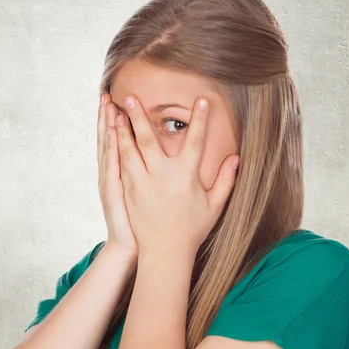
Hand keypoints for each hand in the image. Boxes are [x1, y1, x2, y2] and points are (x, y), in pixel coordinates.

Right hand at [97, 93, 137, 259]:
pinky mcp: (113, 189)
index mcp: (123, 174)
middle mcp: (113, 174)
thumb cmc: (144, 224)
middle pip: (108, 140)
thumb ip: (150, 177)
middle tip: (106, 94)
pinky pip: (111, 163)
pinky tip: (110, 129)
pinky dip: (110, 145)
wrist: (131, 247)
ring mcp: (111, 181)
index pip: (119, 143)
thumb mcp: (145, 197)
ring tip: (105, 104)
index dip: (117, 123)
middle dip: (107, 117)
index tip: (117, 102)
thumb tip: (160, 162)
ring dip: (105, 125)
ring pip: (107, 147)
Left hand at [114, 95, 239, 256]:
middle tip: (133, 96)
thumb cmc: (192, 229)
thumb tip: (236, 158)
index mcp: (186, 176)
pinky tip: (111, 136)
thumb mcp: (214, 206)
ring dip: (123, 128)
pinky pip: (121, 164)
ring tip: (116, 110)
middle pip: (150, 138)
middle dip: (141, 115)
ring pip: (130, 148)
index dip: (200, 120)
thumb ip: (226, 180)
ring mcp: (143, 182)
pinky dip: (116, 148)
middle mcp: (163, 175)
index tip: (201, 100)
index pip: (196, 141)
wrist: (165, 252)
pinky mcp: (130, 191)